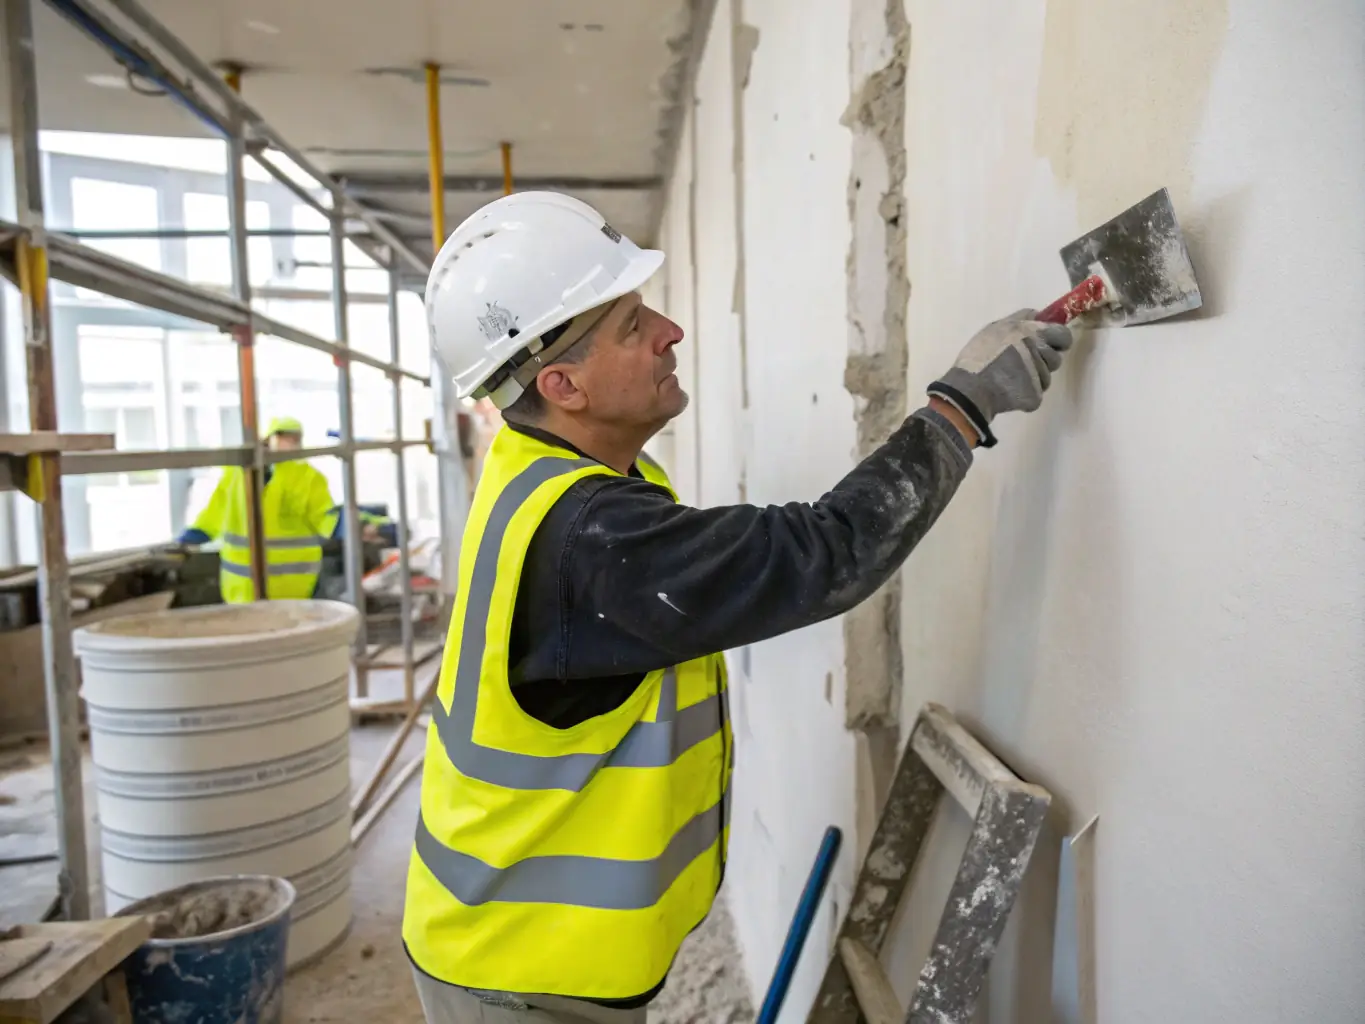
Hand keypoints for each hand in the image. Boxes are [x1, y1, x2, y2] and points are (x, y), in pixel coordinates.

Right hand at [926, 309, 1072, 446]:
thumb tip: (1038, 315)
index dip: (1057, 340)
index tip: (1048, 345)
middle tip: (1024, 364)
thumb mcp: (995, 328)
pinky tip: (1008, 392)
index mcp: (1030, 332)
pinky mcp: (1035, 395)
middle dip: (1044, 361)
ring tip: (1010, 379)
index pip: (1062, 334)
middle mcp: (1039, 351)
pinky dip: (1025, 395)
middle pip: (1055, 358)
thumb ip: (1020, 319)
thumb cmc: (978, 355)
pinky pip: (1036, 394)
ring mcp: (1039, 375)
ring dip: (1033, 379)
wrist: (968, 388)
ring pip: (1045, 378)